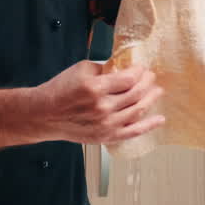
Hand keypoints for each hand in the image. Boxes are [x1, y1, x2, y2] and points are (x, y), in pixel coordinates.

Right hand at [34, 60, 164, 144]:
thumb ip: (105, 69)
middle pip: (136, 93)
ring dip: (151, 99)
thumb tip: (124, 69)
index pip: (129, 78)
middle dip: (148, 83)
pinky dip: (149, 125)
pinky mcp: (105, 136)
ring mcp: (105, 124)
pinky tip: (159, 119)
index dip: (140, 72)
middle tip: (151, 78)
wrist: (45, 114)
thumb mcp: (81, 70)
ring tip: (157, 92)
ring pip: (138, 110)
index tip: (142, 68)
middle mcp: (102, 107)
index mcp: (95, 87)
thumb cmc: (60, 90)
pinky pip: (133, 132)